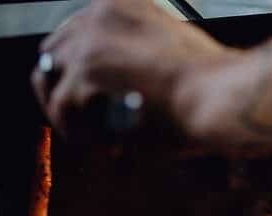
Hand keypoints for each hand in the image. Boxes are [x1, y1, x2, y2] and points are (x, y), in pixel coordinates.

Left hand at [32, 0, 236, 146]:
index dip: (84, 72)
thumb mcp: (172, 49)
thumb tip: (117, 87)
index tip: (100, 99)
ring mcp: (88, 43)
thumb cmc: (212, 83)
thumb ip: (138, 56)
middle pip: (54, 53)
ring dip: (71, 114)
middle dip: (68, 90)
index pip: (77, 34)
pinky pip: (61, 109)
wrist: (221, 95)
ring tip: (102, 139)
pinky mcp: (84, 74)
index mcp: (120, 4)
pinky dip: (80, 133)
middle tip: (91, 122)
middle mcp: (98, 15)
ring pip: (50, 82)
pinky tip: (109, 146)